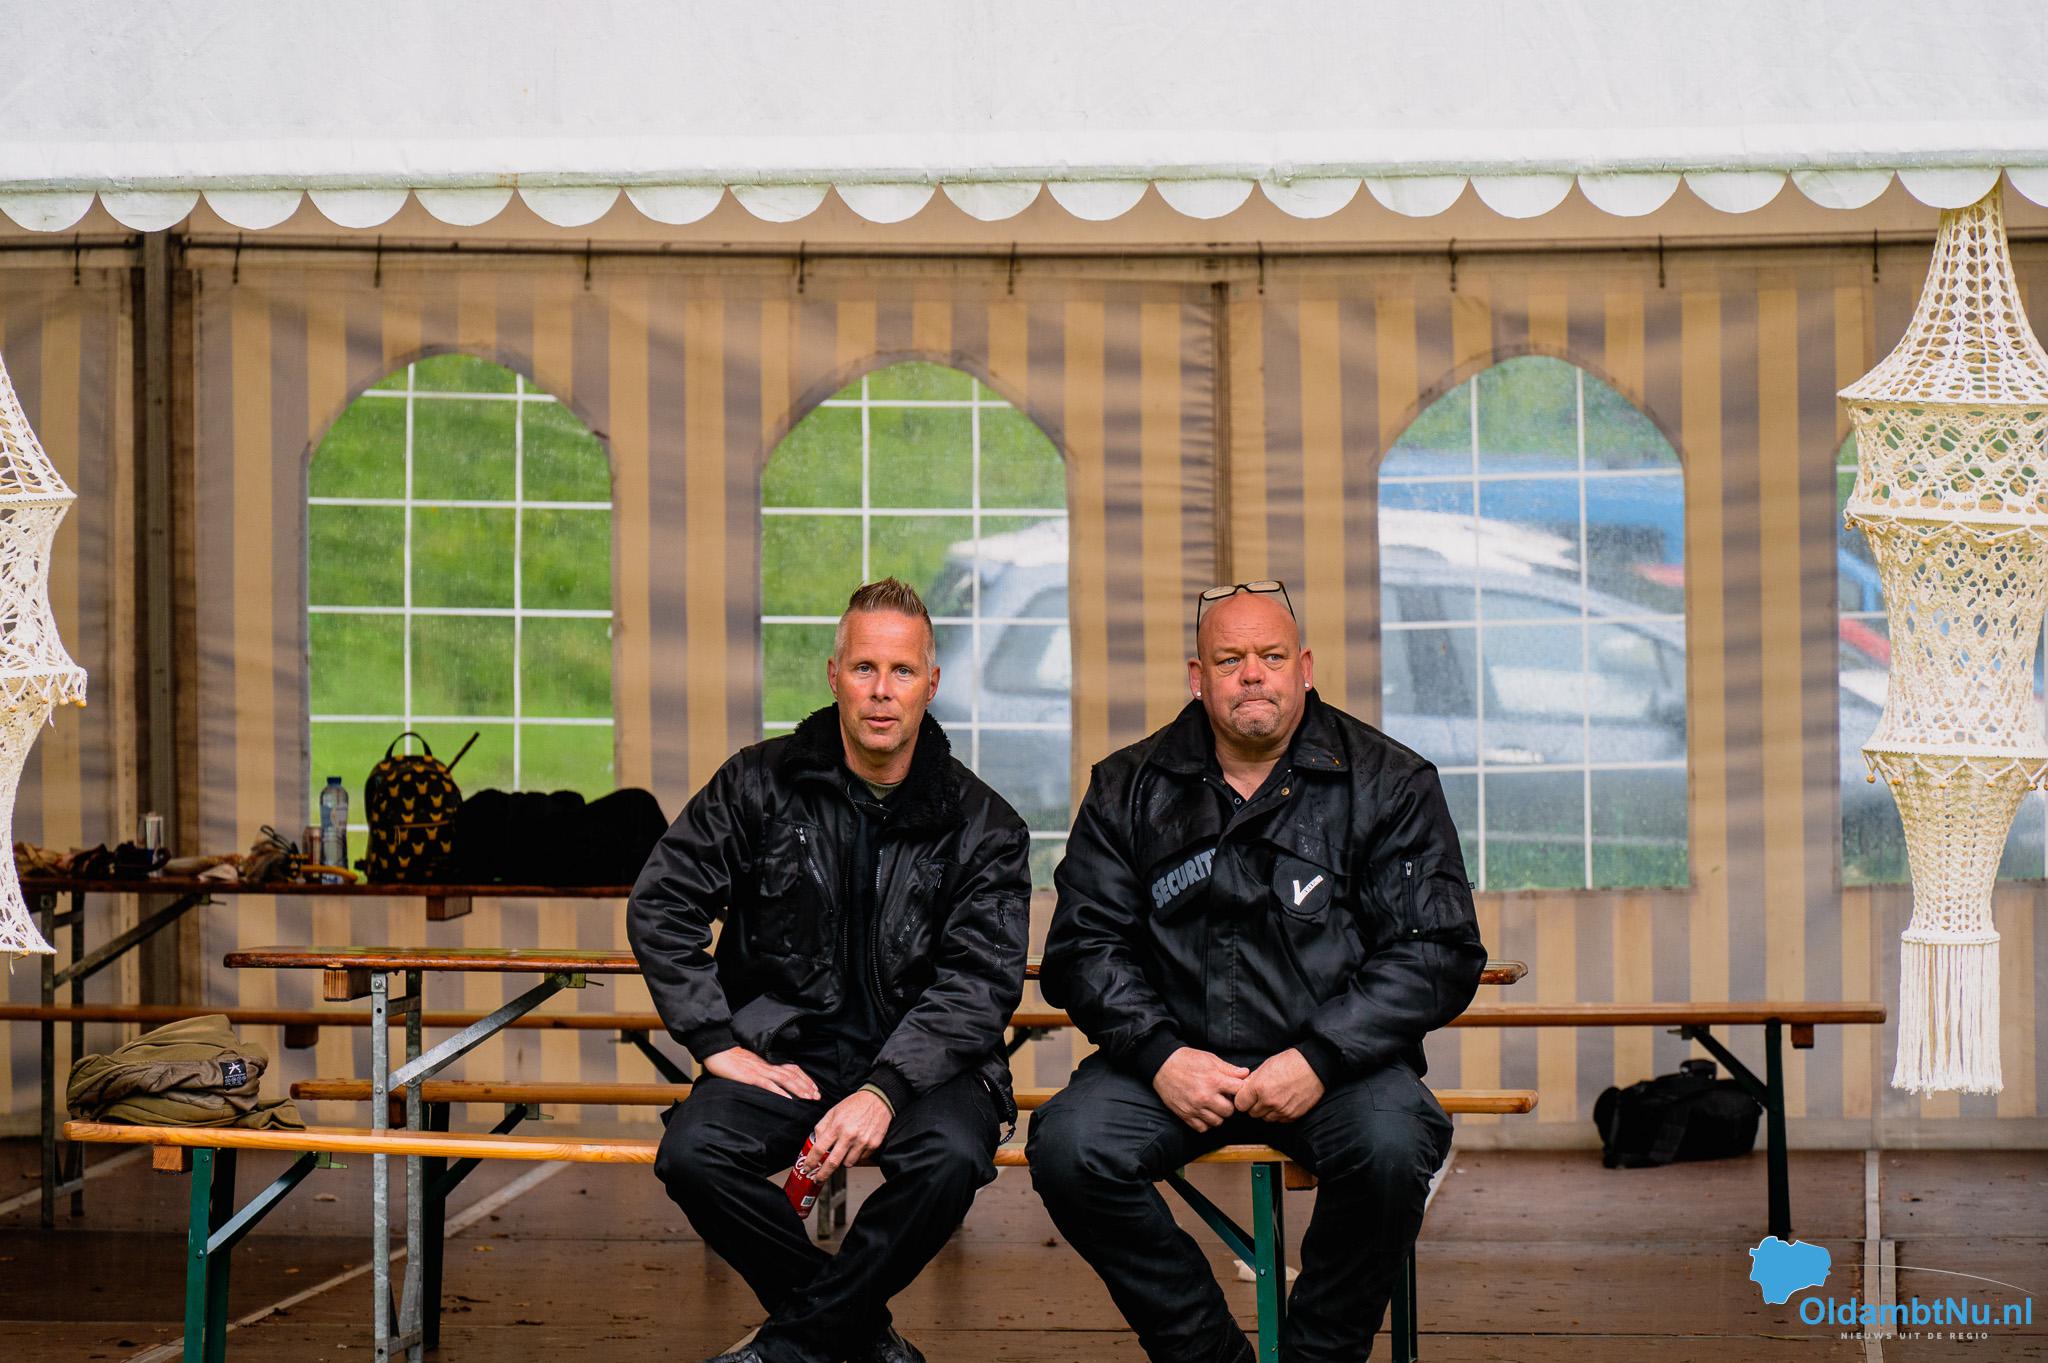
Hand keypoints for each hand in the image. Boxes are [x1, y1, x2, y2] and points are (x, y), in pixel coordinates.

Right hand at [700, 1046, 820, 1101]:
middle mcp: (768, 1066)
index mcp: (768, 1063)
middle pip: (792, 1075)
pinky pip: (768, 1085)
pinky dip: (779, 1092)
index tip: (814, 1088)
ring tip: (808, 1098)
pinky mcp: (751, 1077)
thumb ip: (761, 1070)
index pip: (792, 1069)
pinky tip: (788, 1100)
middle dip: (806, 1086)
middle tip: (817, 1096)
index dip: (804, 1078)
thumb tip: (770, 1079)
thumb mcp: (751, 1064)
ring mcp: (760, 1071)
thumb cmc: (732, 1059)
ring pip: (784, 1080)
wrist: (718, 1051)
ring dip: (798, 1089)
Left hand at [805, 1090, 892, 1178]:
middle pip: (833, 1163)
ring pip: (848, 1164)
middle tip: (818, 1179)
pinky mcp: (873, 1145)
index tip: (807, 1168)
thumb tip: (815, 1143)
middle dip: (823, 1174)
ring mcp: (862, 1142)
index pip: (820, 1149)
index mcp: (837, 1126)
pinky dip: (856, 1156)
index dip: (811, 1161)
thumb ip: (822, 1128)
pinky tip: (856, 1146)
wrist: (878, 1099)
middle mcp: (849, 1135)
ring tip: (844, 1152)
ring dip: (842, 1162)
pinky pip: (861, 1159)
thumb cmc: (855, 1105)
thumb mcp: (833, 1112)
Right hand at [1153, 1047, 1249, 1131]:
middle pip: (1230, 1111)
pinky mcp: (1185, 1115)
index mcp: (1214, 1080)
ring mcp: (1195, 1108)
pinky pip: (1202, 1128)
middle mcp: (1205, 1096)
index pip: (1239, 1091)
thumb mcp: (1210, 1059)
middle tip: (1224, 1098)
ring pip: (1218, 1122)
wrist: (1163, 1065)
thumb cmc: (1187, 1060)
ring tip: (1214, 1105)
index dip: (1241, 1090)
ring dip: (1218, 1115)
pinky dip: (1206, 1123)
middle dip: (1230, 1105)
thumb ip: (1229, 1068)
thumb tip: (1245, 1073)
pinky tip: (1204, 1113)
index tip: (1237, 1089)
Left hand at [1233, 1048, 1324, 1122]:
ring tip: (1274, 1097)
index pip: (1240, 1104)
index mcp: (1259, 1087)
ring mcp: (1281, 1110)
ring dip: (1266, 1111)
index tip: (1246, 1095)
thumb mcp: (1266, 1065)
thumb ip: (1252, 1080)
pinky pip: (1279, 1120)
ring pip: (1265, 1118)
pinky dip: (1278, 1113)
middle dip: (1253, 1105)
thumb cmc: (1290, 1062)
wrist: (1314, 1066)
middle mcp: (1269, 1102)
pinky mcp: (1292, 1116)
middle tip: (1261, 1095)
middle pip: (1252, 1113)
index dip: (1242, 1099)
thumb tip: (1242, 1088)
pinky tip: (1283, 1101)